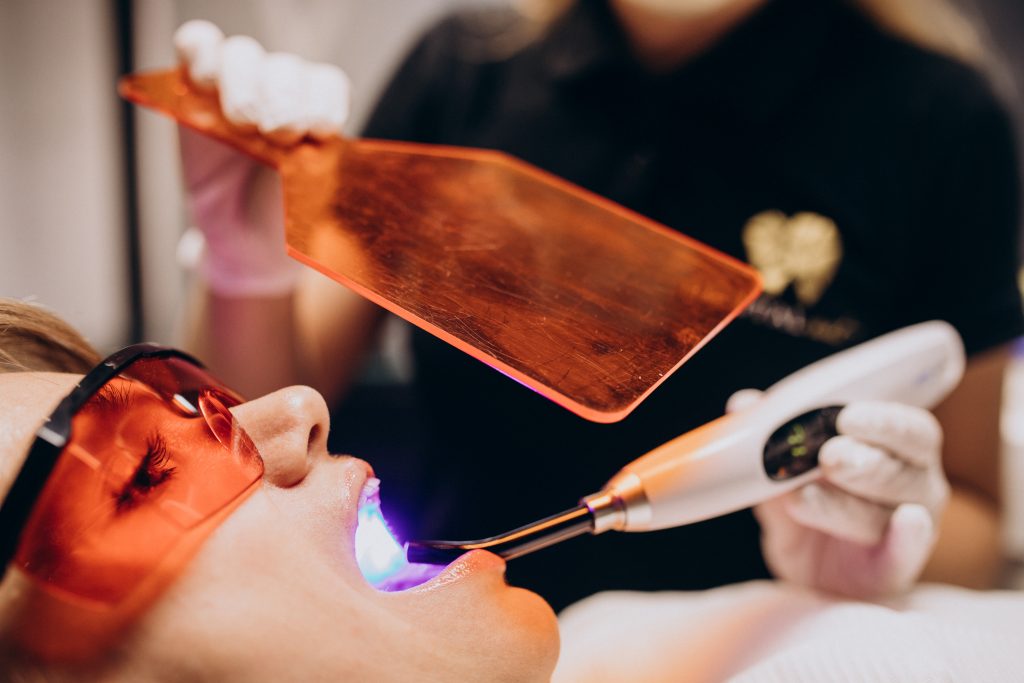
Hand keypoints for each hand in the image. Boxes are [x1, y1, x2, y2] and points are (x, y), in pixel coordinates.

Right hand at [173, 20, 350, 295]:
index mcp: (320, 112)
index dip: (322, 103)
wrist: (246, 244)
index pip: (326, 85)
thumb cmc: (289, 222)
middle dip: (284, 100)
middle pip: (286, 70)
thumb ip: (325, 180)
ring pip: (243, 55)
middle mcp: (283, 92)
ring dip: (244, 84)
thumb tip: (331, 166)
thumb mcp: (317, 206)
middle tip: (279, 135)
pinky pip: (197, 46)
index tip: (319, 134)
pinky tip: (202, 83)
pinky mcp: (194, 85)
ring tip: (242, 123)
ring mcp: (239, 84)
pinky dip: (200, 52)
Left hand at [729, 391, 950, 597]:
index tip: (846, 415)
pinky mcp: (894, 569)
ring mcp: (911, 530)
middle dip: (861, 461)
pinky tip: (906, 521)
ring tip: (801, 498)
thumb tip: (744, 404)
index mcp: (895, 449)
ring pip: (889, 511)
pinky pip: (905, 555)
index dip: (882, 420)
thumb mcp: (784, 470)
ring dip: (845, 503)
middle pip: (900, 469)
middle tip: (828, 457)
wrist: (806, 567)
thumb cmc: (808, 502)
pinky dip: (906, 539)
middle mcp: (914, 485)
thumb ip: (770, 440)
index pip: (908, 429)